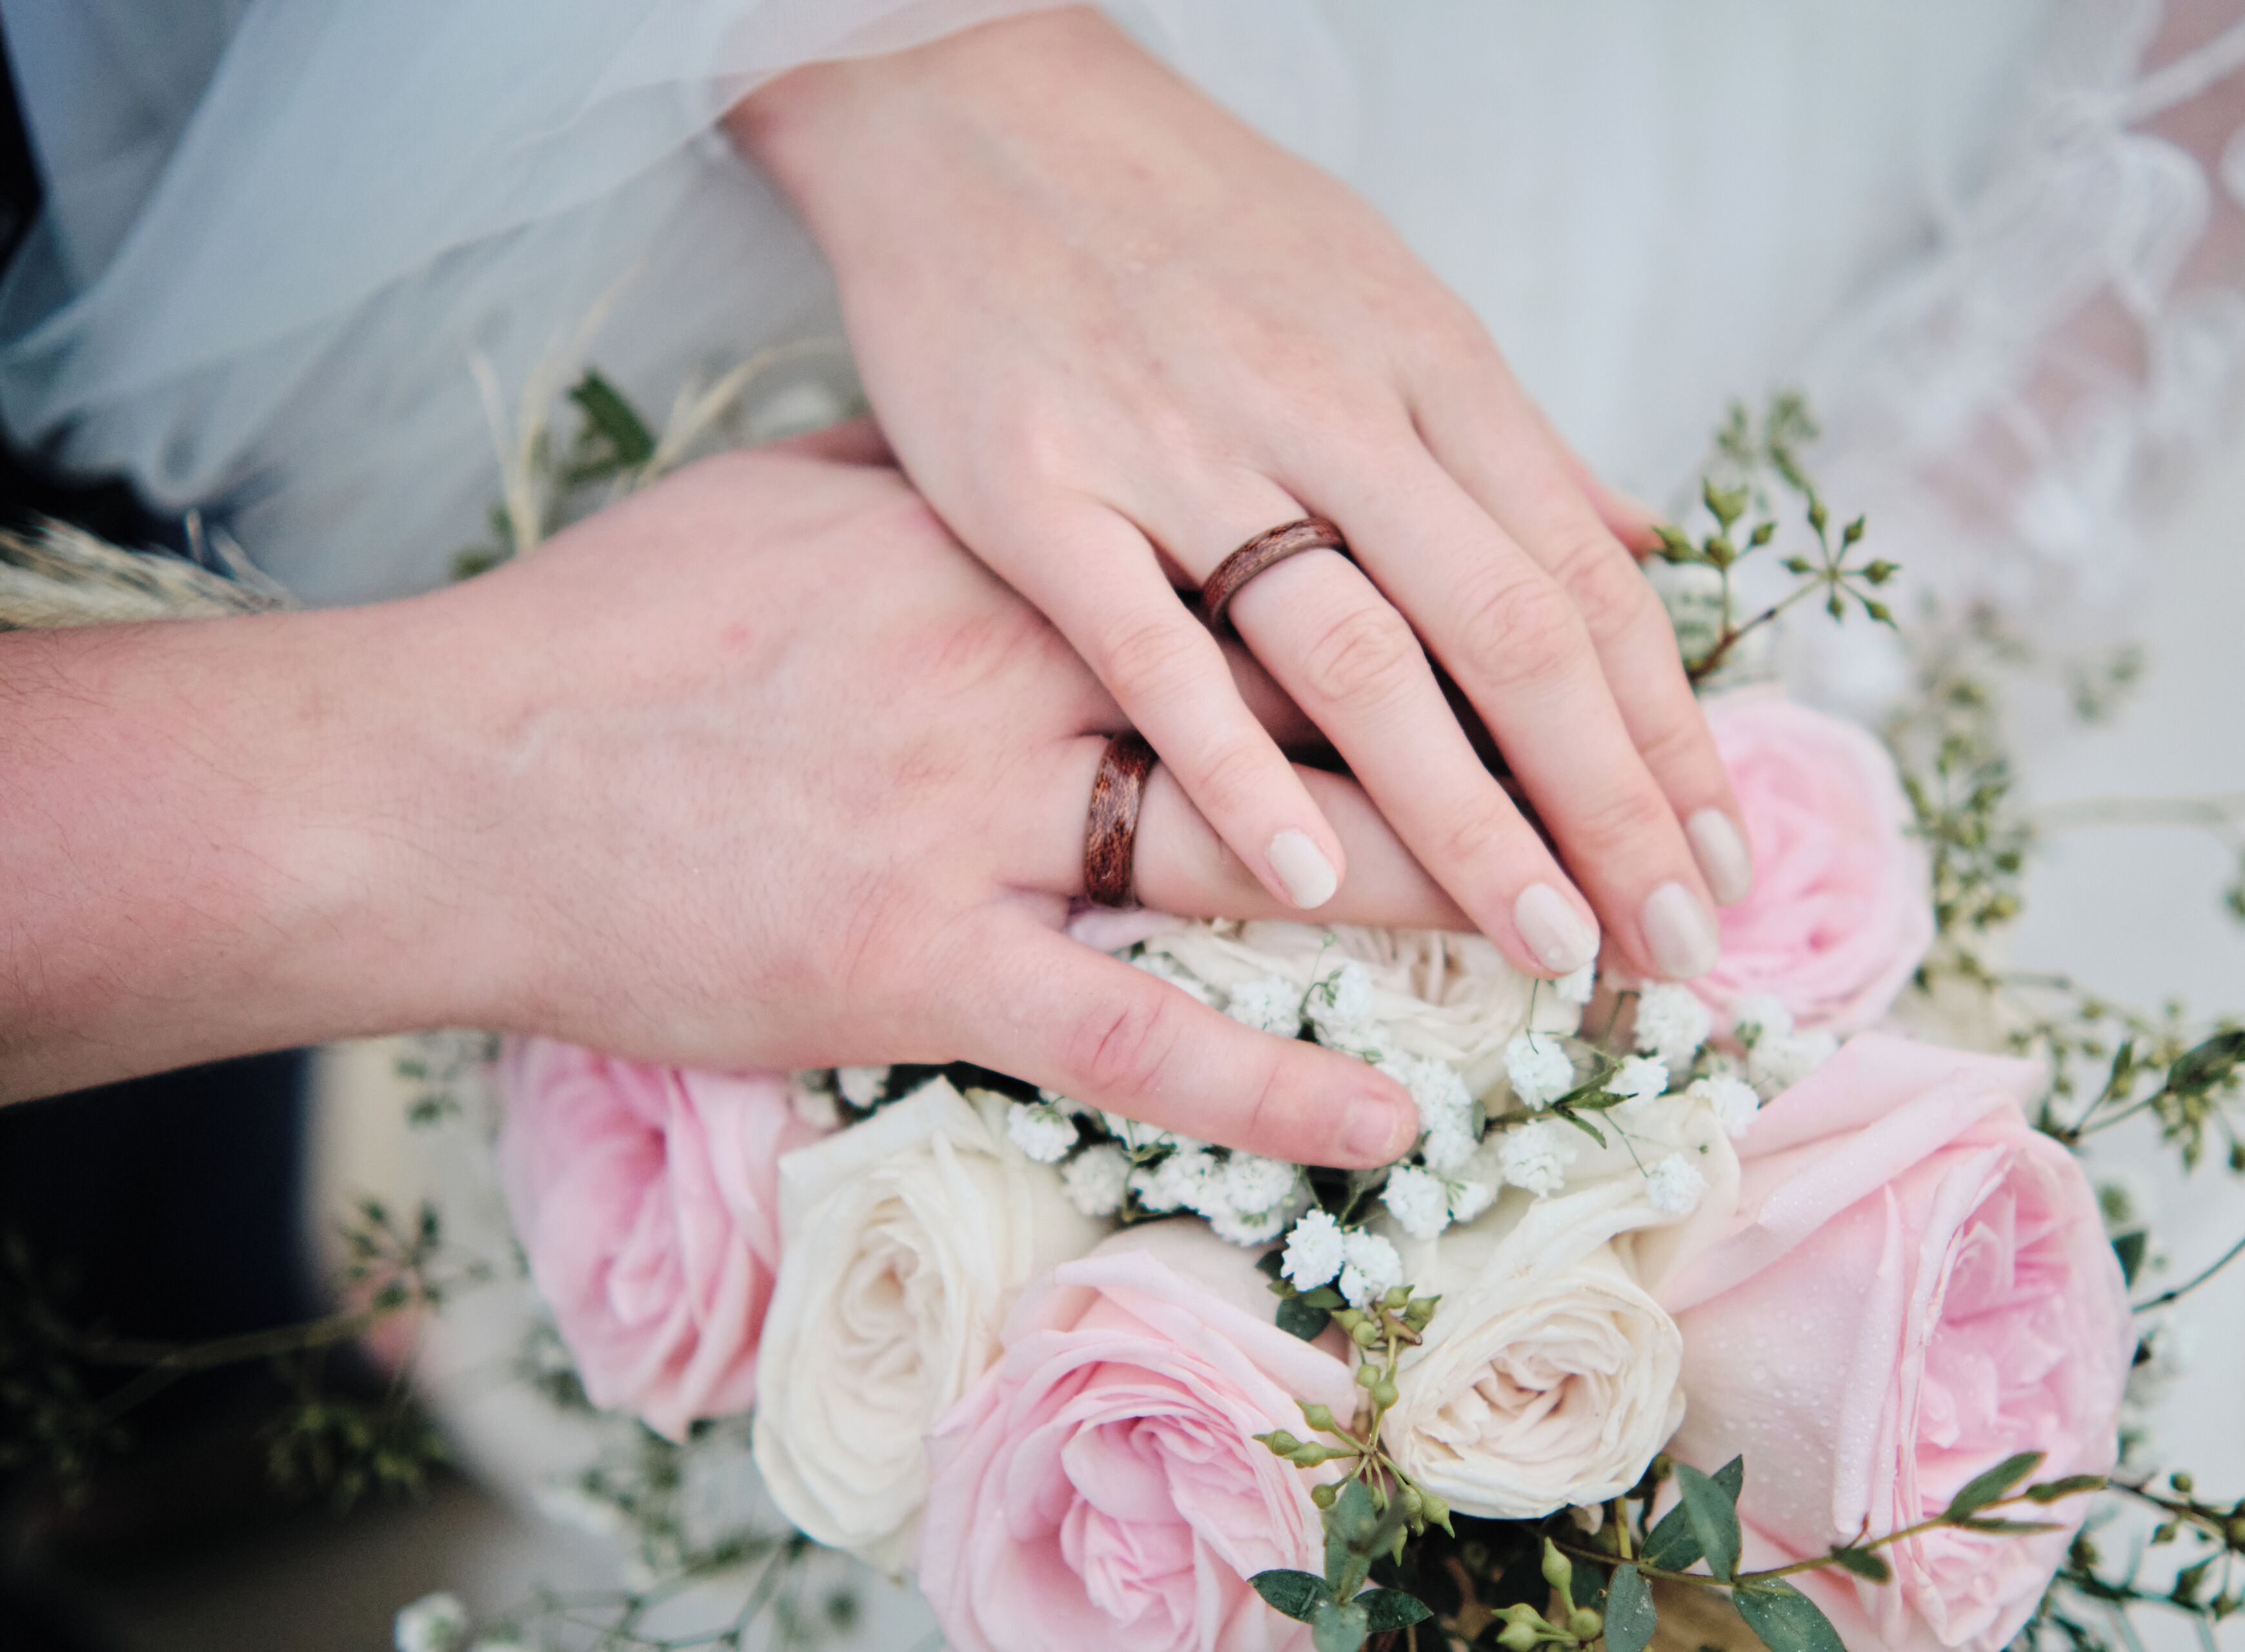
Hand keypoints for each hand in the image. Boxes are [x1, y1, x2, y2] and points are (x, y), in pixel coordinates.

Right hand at [1, 437, 1441, 1163]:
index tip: (1547, 631)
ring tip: (1578, 938)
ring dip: (1434, 893)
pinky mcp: (917, 964)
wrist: (456, 771)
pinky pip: (1126, 1032)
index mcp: (1014, 550)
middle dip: (1487, 744)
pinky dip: (1263, 1081)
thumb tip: (1089, 485)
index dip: (1425, 600)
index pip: (1266, 566)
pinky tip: (1385, 1114)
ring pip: (1255, 850)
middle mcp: (1024, 669)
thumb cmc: (627, 632)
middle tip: (1624, 796)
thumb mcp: (809, 505)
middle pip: (1306, 695)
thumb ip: (970, 499)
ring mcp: (976, 821)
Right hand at [731, 7, 1750, 987]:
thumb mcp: (1384, 298)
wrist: (971, 109)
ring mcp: (1184, 447)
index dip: (1670, 728)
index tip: (1725, 859)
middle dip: (1611, 802)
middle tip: (1676, 947)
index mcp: (1426, 363)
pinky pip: (1151, 650)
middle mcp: (1331, 405)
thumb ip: (1508, 441)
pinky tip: (1305, 883)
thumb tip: (1648, 539)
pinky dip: (1235, 769)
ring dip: (1465, 818)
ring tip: (1542, 943)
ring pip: (1360, 653)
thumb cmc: (1195, 224)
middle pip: (1510, 628)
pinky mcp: (1040, 486)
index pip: (1587, 573)